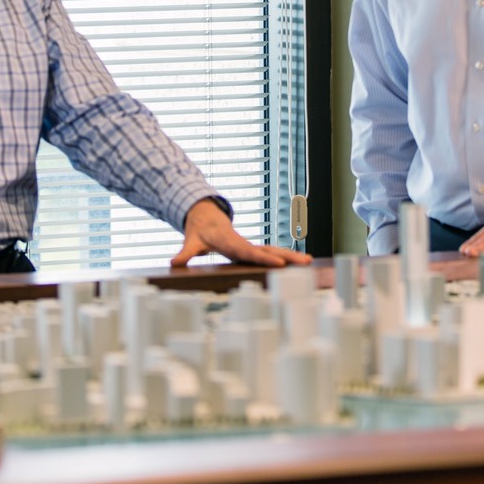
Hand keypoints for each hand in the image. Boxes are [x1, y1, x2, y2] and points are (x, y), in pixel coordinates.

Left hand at [170, 198, 312, 268]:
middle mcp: (244, 244)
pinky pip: (271, 253)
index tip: (279, 265)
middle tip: (306, 262)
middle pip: (268, 251)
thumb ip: (184, 253)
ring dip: (291, 256)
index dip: (264, 259)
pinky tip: (300, 263)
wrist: (205, 218)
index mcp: (231, 243)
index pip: (249, 252)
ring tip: (309, 262)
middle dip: (287, 257)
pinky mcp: (253, 249)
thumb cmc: (199, 232)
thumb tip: (174, 262)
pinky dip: (286, 257)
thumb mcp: (190, 242)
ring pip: (274, 250)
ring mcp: (250, 246)